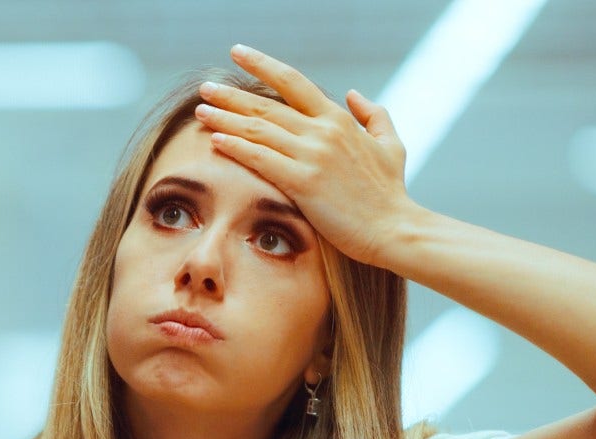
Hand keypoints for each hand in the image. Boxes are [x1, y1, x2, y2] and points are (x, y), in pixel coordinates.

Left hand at [194, 45, 419, 267]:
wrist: (395, 229)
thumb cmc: (391, 193)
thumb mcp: (391, 145)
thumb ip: (374, 115)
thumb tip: (353, 93)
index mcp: (338, 119)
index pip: (293, 82)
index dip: (262, 65)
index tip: (238, 52)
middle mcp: (322, 131)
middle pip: (266, 105)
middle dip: (231, 95)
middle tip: (205, 86)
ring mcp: (312, 155)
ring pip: (258, 130)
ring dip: (224, 118)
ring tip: (200, 110)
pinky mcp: (303, 182)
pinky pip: (260, 159)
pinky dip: (235, 147)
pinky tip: (214, 139)